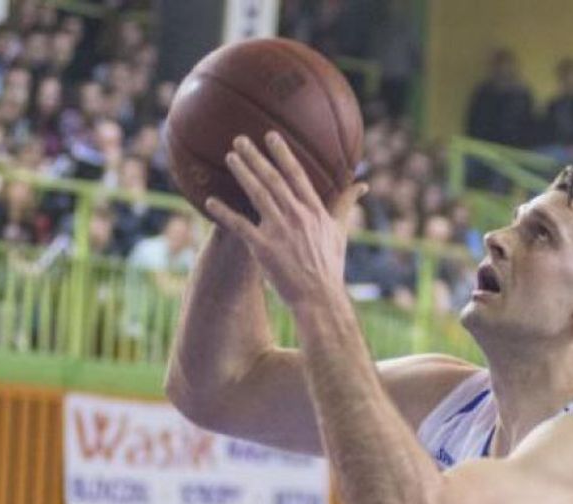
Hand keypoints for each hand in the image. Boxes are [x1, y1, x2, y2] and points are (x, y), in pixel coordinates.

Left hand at [204, 132, 365, 308]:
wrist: (319, 297)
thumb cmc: (330, 266)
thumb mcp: (340, 231)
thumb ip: (345, 203)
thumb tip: (363, 184)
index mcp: (314, 210)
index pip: (296, 175)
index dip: (282, 154)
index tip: (270, 136)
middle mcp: (296, 215)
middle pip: (273, 179)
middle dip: (256, 157)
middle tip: (240, 139)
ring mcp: (279, 231)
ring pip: (258, 195)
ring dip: (243, 174)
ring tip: (230, 157)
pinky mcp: (263, 248)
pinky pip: (240, 226)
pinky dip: (224, 213)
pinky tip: (210, 201)